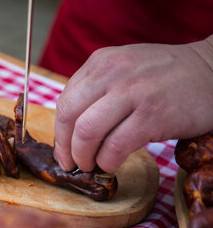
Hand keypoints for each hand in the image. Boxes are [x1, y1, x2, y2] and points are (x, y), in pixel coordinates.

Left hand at [53, 35, 212, 172]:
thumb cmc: (167, 76)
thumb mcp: (126, 68)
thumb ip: (98, 89)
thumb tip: (70, 128)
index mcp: (101, 62)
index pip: (65, 101)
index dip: (59, 131)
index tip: (63, 149)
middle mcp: (113, 73)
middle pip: (70, 116)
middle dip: (66, 146)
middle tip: (72, 162)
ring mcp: (133, 93)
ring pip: (87, 132)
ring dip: (84, 156)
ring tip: (92, 165)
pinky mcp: (153, 115)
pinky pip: (115, 146)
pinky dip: (107, 161)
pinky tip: (111, 165)